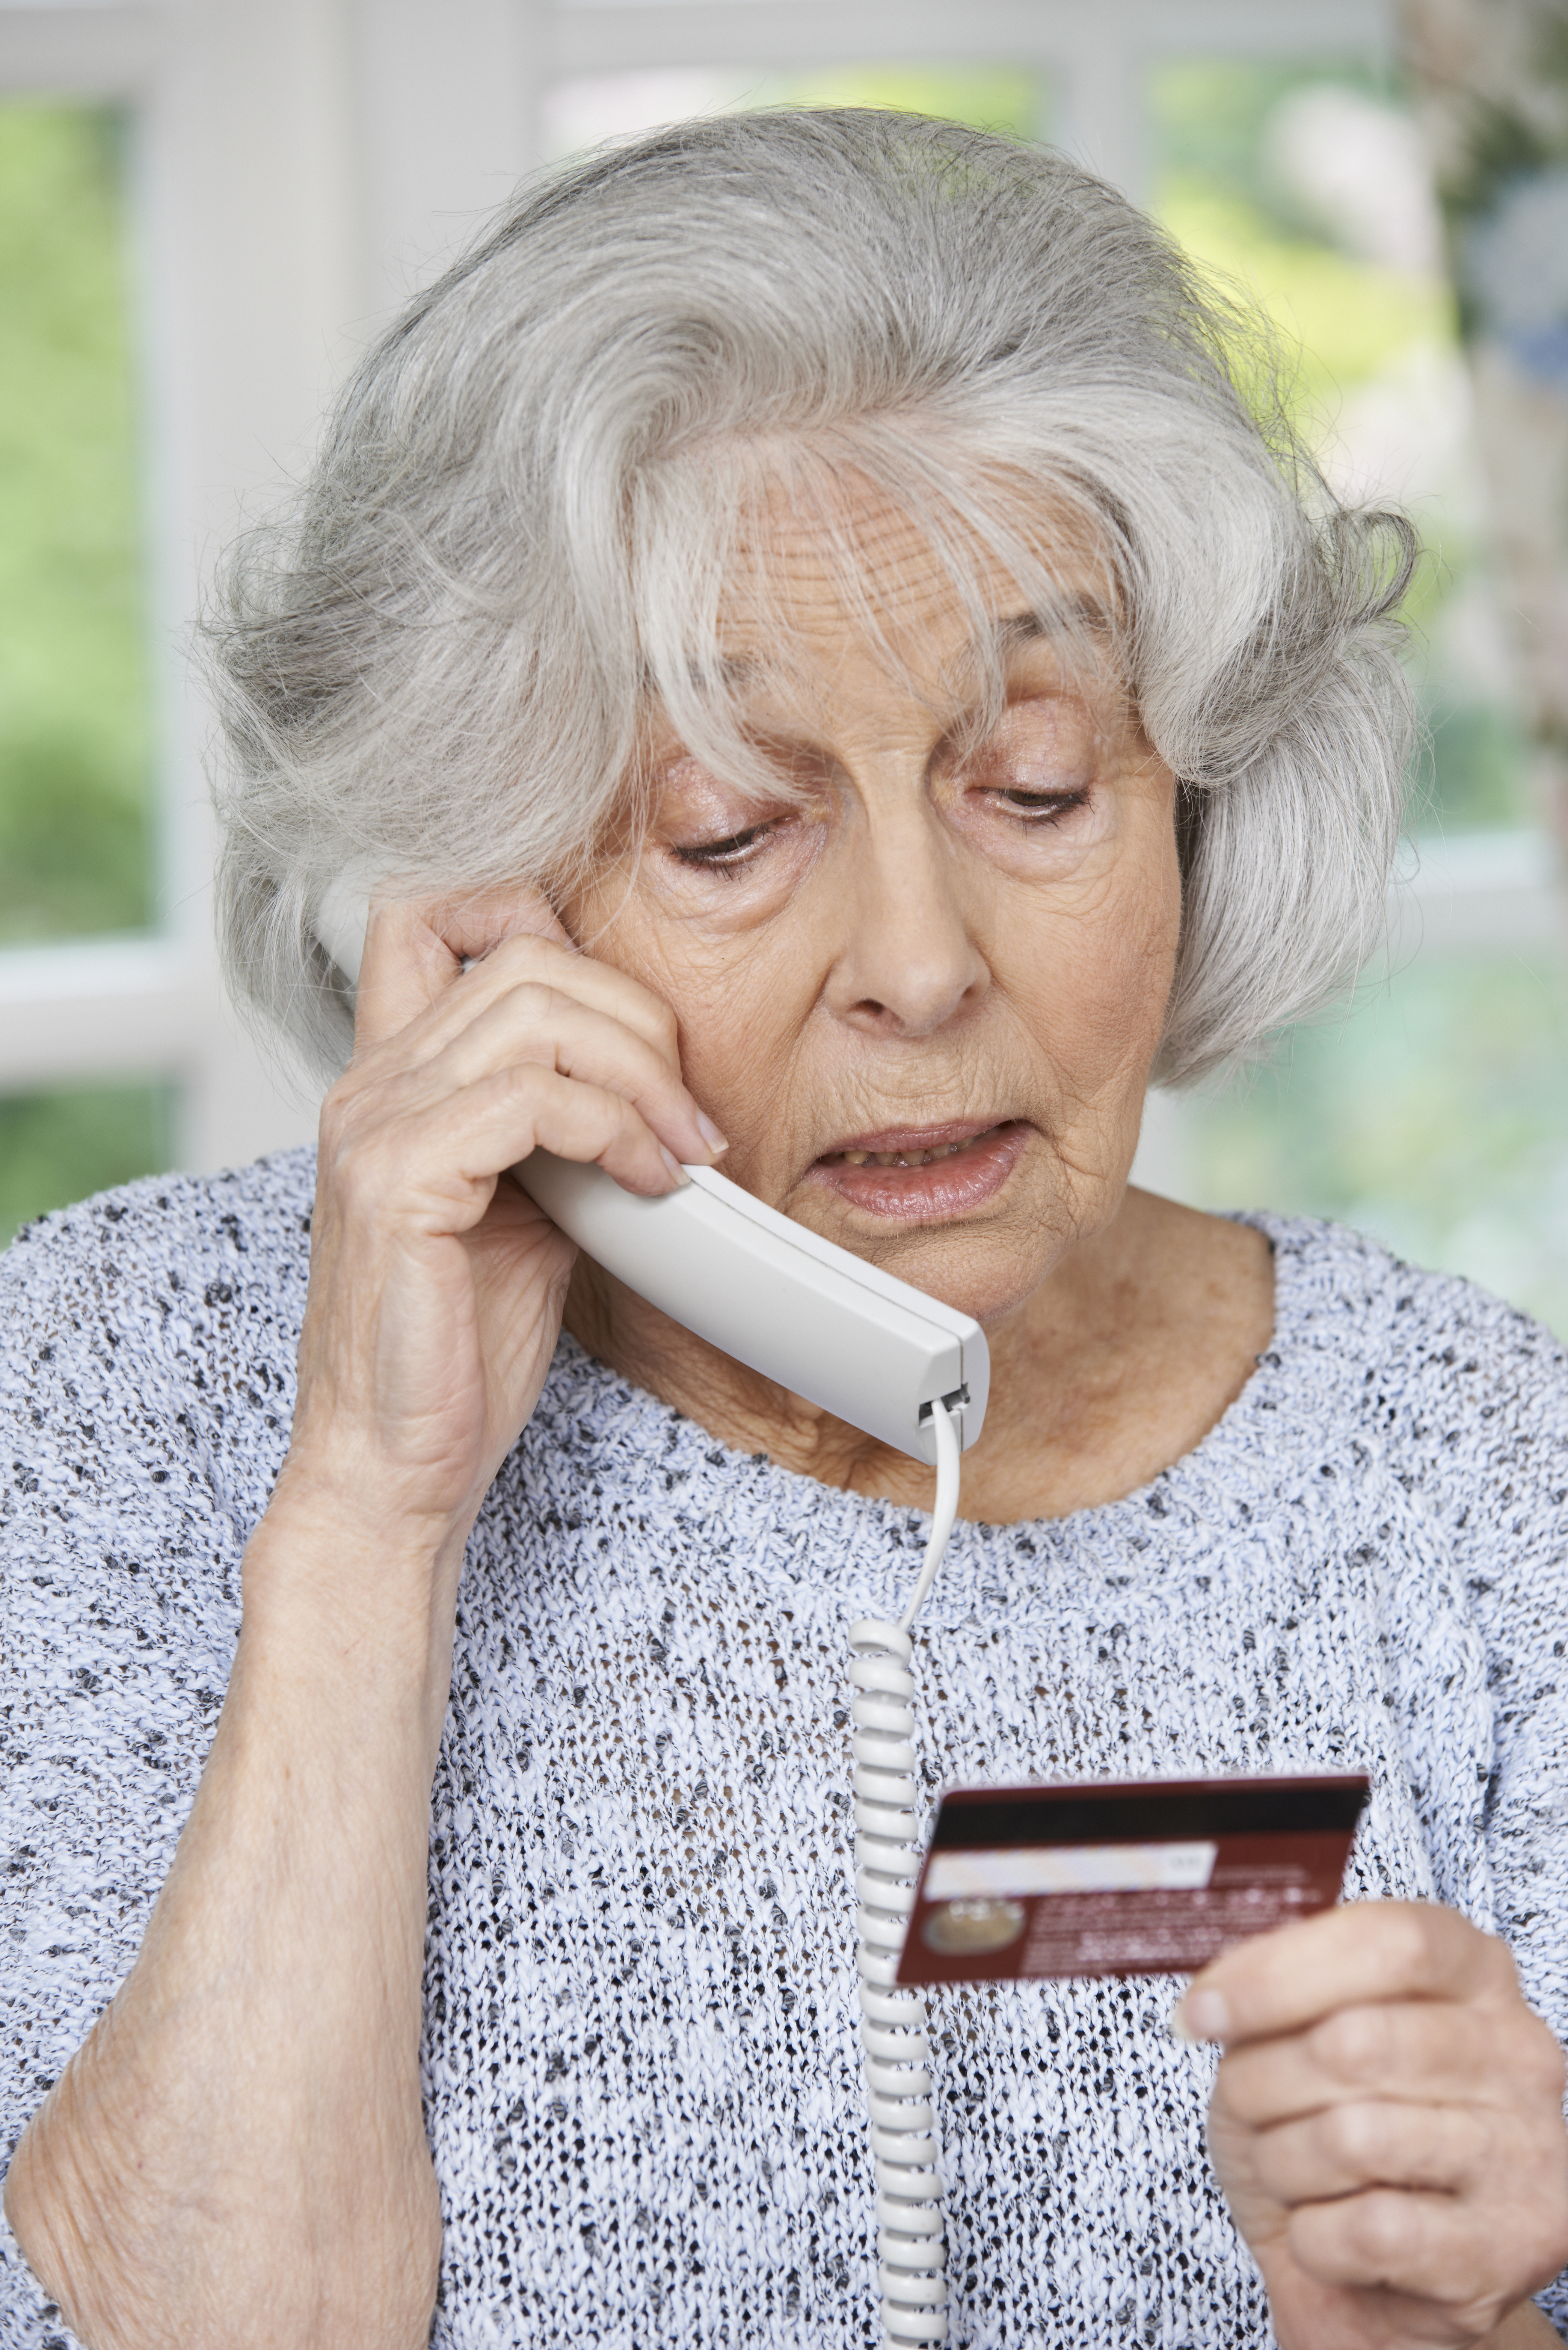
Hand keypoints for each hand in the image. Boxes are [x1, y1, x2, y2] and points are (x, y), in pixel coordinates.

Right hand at [283, 888, 724, 1553]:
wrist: (396, 1466)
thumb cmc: (459, 1352)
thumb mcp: (526, 1211)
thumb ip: (557, 1130)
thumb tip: (649, 1087)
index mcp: (392, 1080)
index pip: (436, 912)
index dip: (542, 925)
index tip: (630, 1032)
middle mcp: (369, 1084)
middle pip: (524, 955)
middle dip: (636, 1022)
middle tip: (690, 1116)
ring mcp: (373, 1126)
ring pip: (536, 1012)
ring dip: (641, 1075)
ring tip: (683, 1152)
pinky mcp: (396, 1180)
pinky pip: (531, 1098)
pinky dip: (614, 1128)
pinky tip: (650, 1183)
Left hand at [1175, 1901, 1567, 2349]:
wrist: (1377, 2277)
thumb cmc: (1330, 2130)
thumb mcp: (1299, 2033)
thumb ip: (1279, 1989)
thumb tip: (1213, 1997)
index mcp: (1474, 1973)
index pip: (1387, 1944)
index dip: (1280, 1972)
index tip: (1203, 2010)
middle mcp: (1518, 2053)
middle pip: (1354, 2042)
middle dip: (1262, 2081)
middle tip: (1245, 2104)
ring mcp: (1525, 2152)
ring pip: (1352, 2138)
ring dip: (1284, 2162)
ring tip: (1293, 2170)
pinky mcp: (1509, 2248)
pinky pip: (1368, 2232)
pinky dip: (1315, 2238)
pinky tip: (1328, 2229)